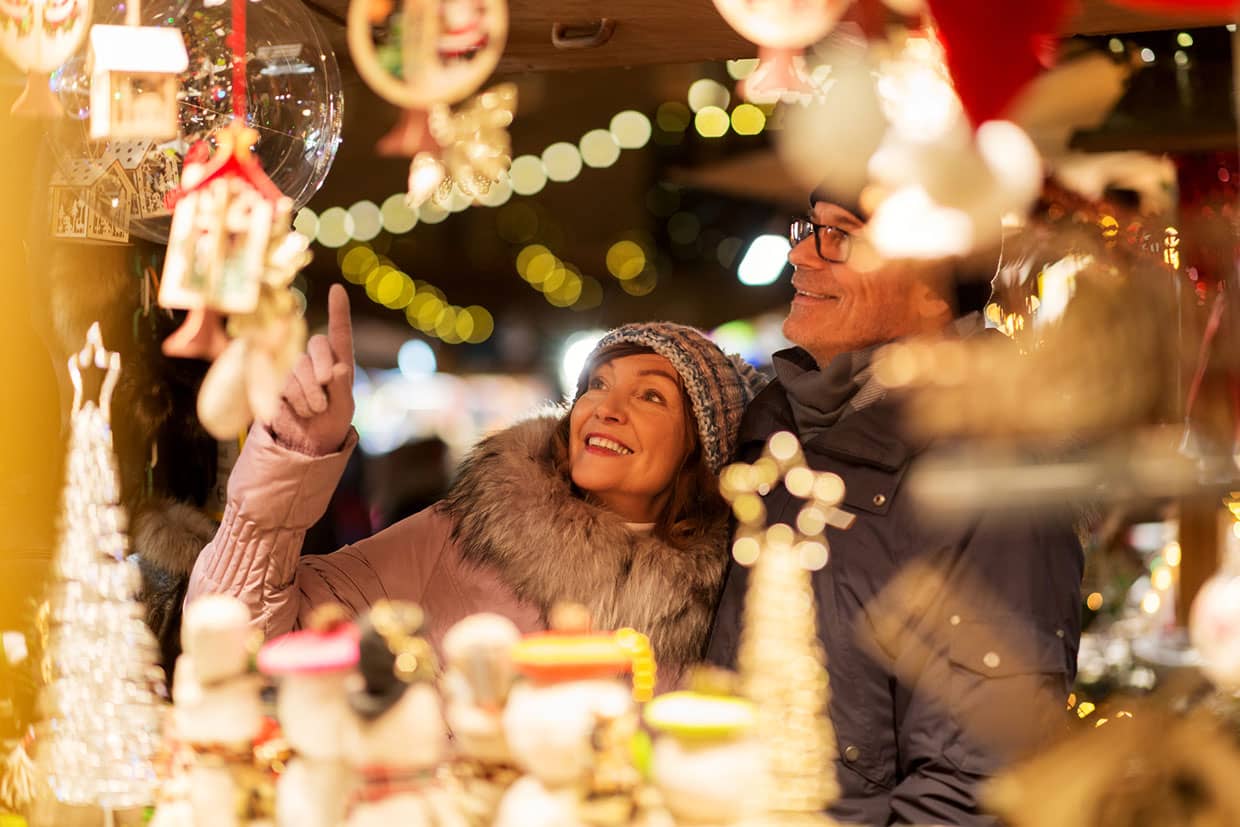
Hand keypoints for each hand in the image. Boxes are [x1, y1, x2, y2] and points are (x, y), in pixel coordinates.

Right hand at [267, 284, 355, 455]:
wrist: (306, 443)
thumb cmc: (331, 423)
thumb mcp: (344, 408)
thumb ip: (342, 388)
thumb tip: (339, 368)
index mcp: (338, 362)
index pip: (340, 333)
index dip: (338, 311)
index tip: (337, 289)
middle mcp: (315, 361)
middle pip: (316, 345)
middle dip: (322, 366)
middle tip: (326, 388)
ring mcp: (293, 369)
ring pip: (299, 367)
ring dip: (310, 392)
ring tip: (315, 410)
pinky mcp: (275, 382)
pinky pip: (284, 383)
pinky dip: (296, 400)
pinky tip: (299, 411)